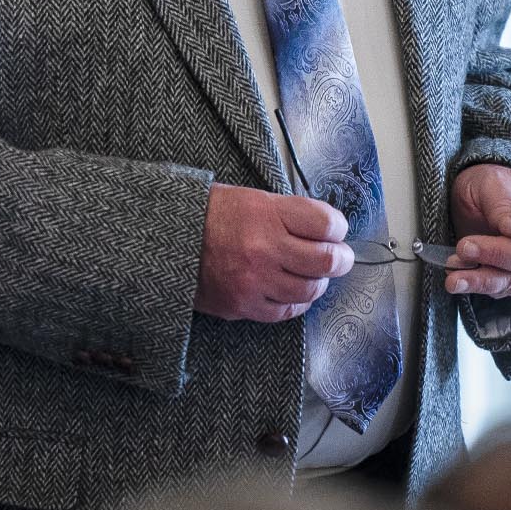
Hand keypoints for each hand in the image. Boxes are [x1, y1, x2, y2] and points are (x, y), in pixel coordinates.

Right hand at [194, 184, 353, 321]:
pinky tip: (293, 290)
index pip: (325, 224)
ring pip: (310, 290)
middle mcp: (263, 248)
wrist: (169, 240)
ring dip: (319, 282)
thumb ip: (290, 214)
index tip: (336, 230)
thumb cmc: (212, 215)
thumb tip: (326, 231)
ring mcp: (254, 281)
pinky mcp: (243, 306)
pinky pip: (287, 311)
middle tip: (340, 257)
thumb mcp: (252, 199)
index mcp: (266, 214)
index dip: (338, 227)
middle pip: (326, 261)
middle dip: (341, 259)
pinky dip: (297, 301)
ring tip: (313, 273)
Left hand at [447, 164, 510, 299]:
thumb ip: (502, 204)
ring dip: (483, 278)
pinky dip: (476, 284)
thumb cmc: (493, 186)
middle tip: (465, 246)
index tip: (505, 224)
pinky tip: (456, 279)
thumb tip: (505, 225)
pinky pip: (500, 290)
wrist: (475, 202)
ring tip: (455, 273)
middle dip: (498, 253)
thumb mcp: (494, 182)